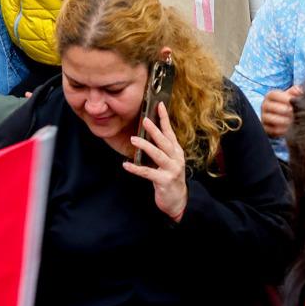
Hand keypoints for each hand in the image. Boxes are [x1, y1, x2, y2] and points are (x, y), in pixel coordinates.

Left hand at [123, 101, 189, 222]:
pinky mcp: (164, 181)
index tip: (160, 105)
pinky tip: (126, 165)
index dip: (165, 118)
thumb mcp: (170, 160)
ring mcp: (171, 170)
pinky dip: (136, 168)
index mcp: (176, 151)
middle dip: (155, 130)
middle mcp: (176, 158)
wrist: (178, 201)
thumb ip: (162, 148)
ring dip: (145, 146)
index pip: (170, 132)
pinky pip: (148, 173)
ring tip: (134, 139)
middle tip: (145, 120)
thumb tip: (148, 133)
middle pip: (165, 141)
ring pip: (158, 155)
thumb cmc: (170, 177)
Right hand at [258, 85, 298, 138]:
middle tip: (295, 113)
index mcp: (270, 96)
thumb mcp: (291, 97)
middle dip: (285, 110)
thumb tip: (300, 90)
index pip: (274, 94)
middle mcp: (264, 105)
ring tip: (293, 121)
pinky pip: (272, 130)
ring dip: (284, 120)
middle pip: (272, 106)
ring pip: (271, 118)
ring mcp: (264, 117)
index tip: (294, 101)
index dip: (284, 98)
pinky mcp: (265, 128)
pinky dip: (282, 130)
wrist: (283, 120)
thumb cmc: (288, 105)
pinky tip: (290, 129)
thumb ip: (296, 91)